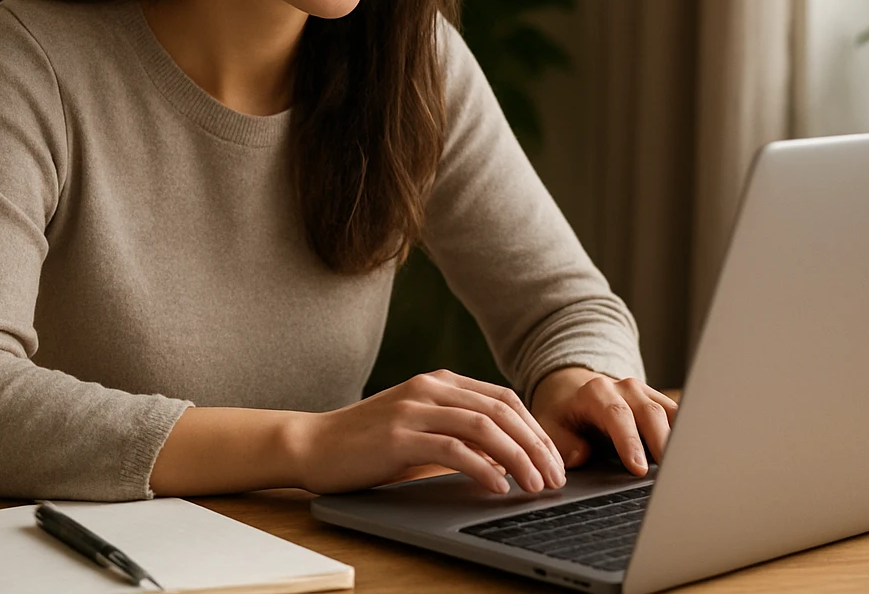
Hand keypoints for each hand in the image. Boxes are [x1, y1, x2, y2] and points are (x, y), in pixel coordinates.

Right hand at [291, 369, 566, 494]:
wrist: (313, 444)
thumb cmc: (367, 444)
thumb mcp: (419, 428)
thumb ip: (458, 433)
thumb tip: (508, 459)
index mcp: (441, 382)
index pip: (505, 399)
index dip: (535, 429)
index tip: (554, 459)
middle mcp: (431, 388)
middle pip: (503, 411)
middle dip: (537, 446)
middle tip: (555, 477)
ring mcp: (415, 408)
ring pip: (485, 427)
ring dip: (518, 458)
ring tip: (535, 485)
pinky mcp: (400, 435)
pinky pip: (454, 449)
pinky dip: (483, 468)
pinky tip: (498, 486)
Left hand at [530, 367, 677, 475]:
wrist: (573, 393)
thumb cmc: (564, 415)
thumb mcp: (549, 427)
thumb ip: (562, 442)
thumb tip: (582, 455)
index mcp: (595, 393)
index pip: (617, 416)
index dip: (629, 442)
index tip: (639, 469)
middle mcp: (624, 388)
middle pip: (650, 413)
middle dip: (662, 443)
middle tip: (670, 474)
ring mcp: (645, 393)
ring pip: (670, 412)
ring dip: (680, 438)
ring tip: (686, 467)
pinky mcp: (659, 402)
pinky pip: (678, 415)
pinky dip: (686, 433)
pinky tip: (691, 455)